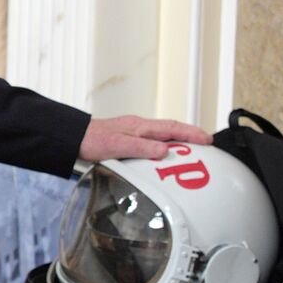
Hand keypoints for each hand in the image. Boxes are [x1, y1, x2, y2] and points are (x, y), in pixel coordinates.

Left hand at [78, 115, 212, 162]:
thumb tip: (165, 150)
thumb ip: (142, 148)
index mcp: (141, 126)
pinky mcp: (128, 140)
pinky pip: (153, 142)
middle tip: (207, 145)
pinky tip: (165, 156)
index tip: (208, 140)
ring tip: (192, 152)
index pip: (173, 128)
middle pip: (172, 130)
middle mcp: (140, 127)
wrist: (75, 139)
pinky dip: (165, 147)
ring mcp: (134, 133)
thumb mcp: (119, 146)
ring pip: (163, 135)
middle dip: (191, 136)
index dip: (192, 134)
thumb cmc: (93, 141)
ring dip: (179, 142)